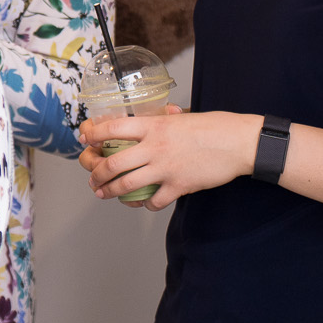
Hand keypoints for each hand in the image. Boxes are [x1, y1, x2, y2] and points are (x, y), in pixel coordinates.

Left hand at [75, 107, 260, 211]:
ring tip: (103, 194)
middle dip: (96, 174)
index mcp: (153, 125)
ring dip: (110, 192)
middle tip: (92, 179)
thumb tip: (152, 120)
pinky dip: (146, 205)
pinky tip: (145, 204)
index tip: (84, 140)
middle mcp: (154, 147)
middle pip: (112, 164)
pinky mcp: (179, 186)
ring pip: (126, 186)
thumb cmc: (212, 127)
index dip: (92, 135)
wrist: (238, 142)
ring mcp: (165, 168)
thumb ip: (162, 122)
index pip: (111, 128)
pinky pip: (154, 201)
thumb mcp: (181, 117)